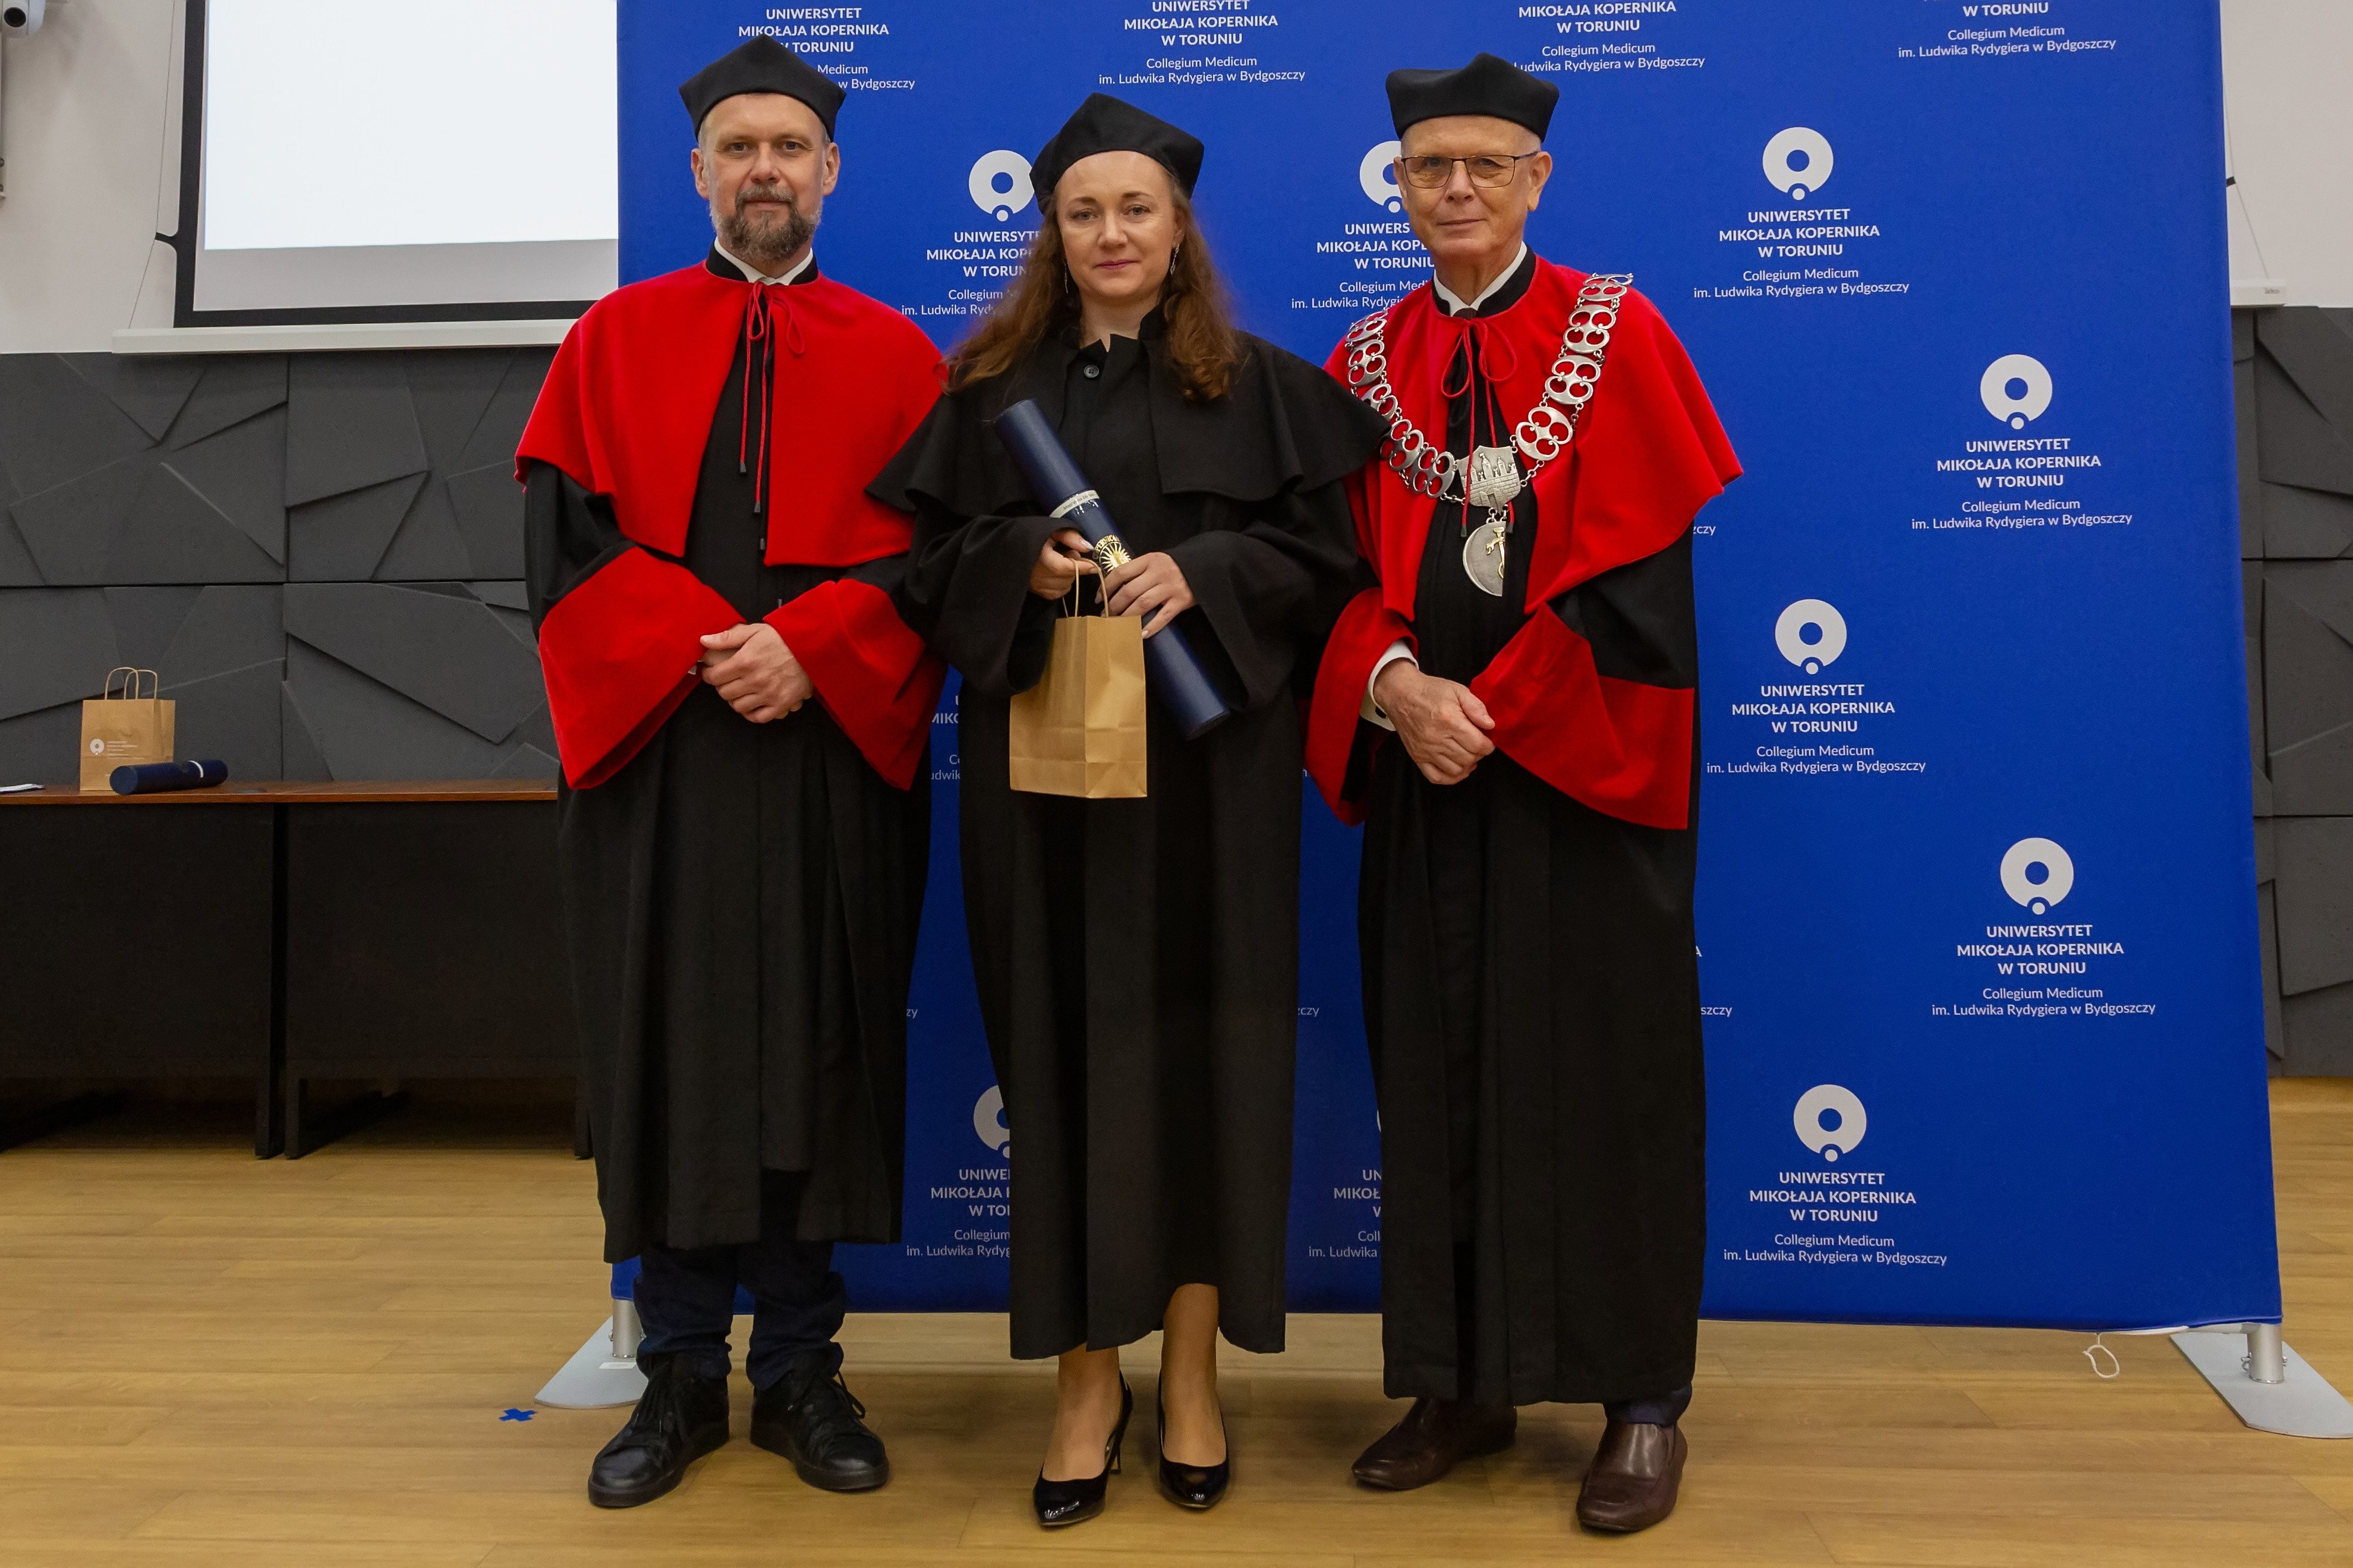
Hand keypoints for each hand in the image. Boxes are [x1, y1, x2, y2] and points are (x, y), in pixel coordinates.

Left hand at [699, 622, 812, 722]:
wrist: (812, 647)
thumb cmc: (783, 638)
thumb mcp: (754, 631)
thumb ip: (727, 637)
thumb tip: (704, 641)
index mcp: (745, 661)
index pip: (714, 677)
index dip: (709, 675)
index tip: (711, 673)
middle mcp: (754, 680)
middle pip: (724, 693)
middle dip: (722, 686)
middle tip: (726, 680)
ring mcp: (768, 694)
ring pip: (738, 707)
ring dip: (736, 699)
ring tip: (740, 691)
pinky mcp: (781, 704)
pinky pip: (759, 717)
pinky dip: (752, 713)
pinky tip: (753, 704)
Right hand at [1028, 527, 1097, 598]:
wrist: (1014, 545)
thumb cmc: (1033, 535)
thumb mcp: (1052, 530)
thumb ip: (1070, 537)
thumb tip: (1088, 548)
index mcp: (1040, 557)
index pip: (1066, 567)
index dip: (1082, 567)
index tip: (1095, 566)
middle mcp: (1036, 575)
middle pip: (1067, 578)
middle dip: (1074, 567)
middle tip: (1068, 554)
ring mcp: (1035, 585)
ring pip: (1064, 587)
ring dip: (1069, 577)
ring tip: (1060, 562)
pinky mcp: (1035, 591)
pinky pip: (1057, 593)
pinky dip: (1062, 585)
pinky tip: (1057, 574)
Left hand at [1102, 551, 1194, 637]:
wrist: (1205, 566)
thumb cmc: (1174, 566)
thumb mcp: (1156, 561)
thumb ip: (1139, 570)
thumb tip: (1114, 587)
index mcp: (1149, 560)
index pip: (1121, 572)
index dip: (1106, 586)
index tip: (1099, 598)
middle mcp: (1159, 573)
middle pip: (1129, 591)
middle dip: (1114, 605)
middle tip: (1106, 615)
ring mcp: (1171, 587)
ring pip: (1143, 604)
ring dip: (1127, 616)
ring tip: (1118, 624)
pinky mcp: (1182, 600)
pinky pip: (1163, 616)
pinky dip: (1151, 626)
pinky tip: (1141, 634)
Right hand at [1375, 661, 1493, 784]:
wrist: (1401, 694)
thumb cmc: (1429, 691)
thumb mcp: (1458, 690)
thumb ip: (1476, 707)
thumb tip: (1490, 725)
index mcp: (1449, 721)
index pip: (1478, 745)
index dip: (1488, 745)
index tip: (1487, 740)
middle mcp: (1437, 738)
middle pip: (1469, 758)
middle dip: (1479, 753)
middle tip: (1477, 744)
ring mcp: (1425, 750)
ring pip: (1456, 770)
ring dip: (1467, 764)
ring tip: (1468, 753)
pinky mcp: (1417, 757)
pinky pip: (1437, 777)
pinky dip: (1451, 777)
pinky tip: (1458, 768)